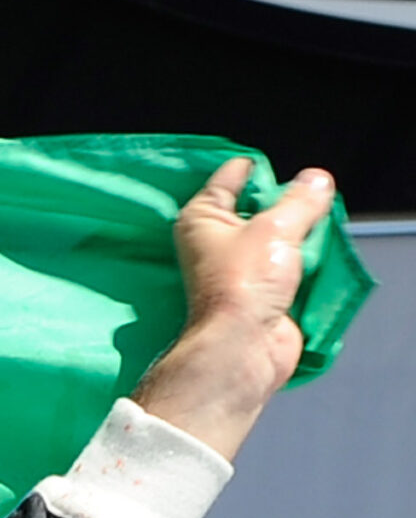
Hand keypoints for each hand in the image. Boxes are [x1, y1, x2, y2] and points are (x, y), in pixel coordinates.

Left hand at [133, 158, 335, 462]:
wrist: (242, 347)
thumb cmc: (243, 284)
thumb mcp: (276, 228)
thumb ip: (300, 199)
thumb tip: (315, 180)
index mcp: (202, 217)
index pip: (231, 177)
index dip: (261, 170)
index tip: (285, 173)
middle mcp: (213, 241)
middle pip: (259, 206)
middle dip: (286, 203)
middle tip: (307, 201)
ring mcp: (236, 267)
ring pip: (275, 235)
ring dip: (297, 234)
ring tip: (312, 230)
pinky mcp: (258, 289)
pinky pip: (285, 262)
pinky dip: (301, 260)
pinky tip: (314, 256)